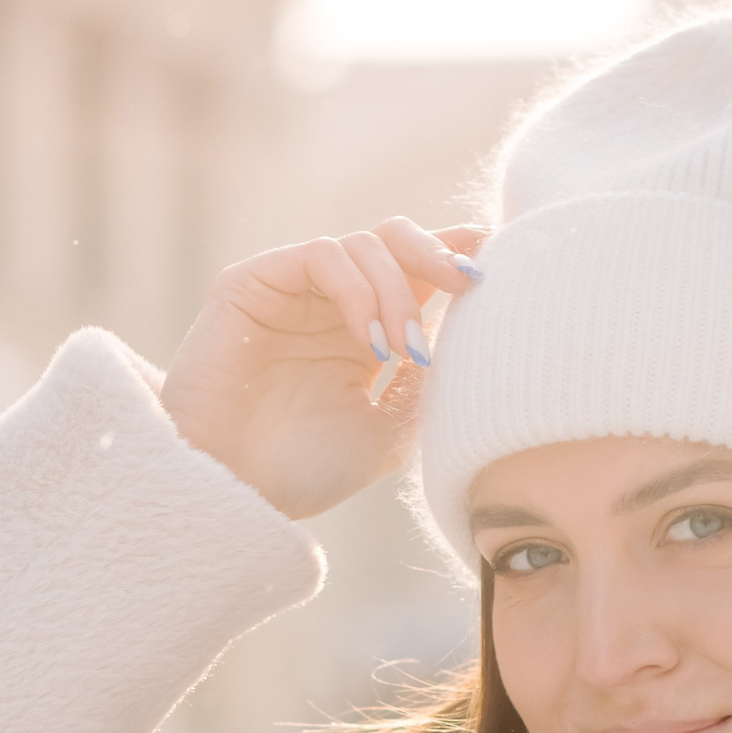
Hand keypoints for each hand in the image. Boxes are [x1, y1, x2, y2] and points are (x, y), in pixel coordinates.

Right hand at [159, 217, 484, 519]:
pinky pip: (322, 255)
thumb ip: (425, 379)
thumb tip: (463, 327)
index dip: (459, 255)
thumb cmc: (301, 472)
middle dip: (440, 254)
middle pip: (396, 239)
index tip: (500, 268)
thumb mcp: (389, 429)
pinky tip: (368, 342)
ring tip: (402, 351)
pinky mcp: (252, 281)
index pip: (416, 271)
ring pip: (365, 244)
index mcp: (364, 331)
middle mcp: (330, 303)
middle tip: (471, 283)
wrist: (231, 493)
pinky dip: (358, 292)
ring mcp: (291, 289)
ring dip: (398, 292)